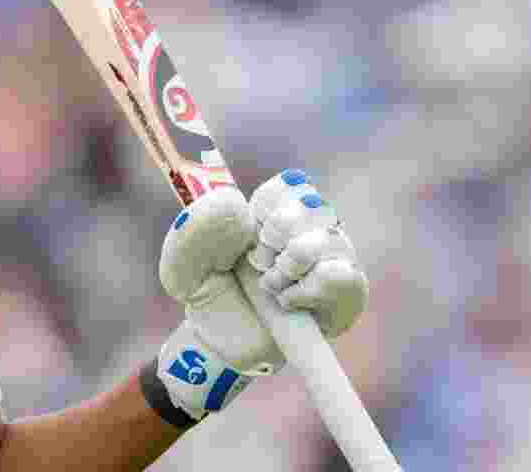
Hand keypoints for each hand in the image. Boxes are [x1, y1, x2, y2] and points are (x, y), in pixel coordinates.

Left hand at [153, 171, 366, 421]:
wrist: (223, 345)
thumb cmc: (207, 295)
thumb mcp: (183, 263)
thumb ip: (195, 229)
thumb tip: (233, 201)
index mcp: (271, 211)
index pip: (290, 184)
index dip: (267, 206)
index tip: (247, 232)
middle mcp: (308, 229)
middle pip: (312, 205)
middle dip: (276, 234)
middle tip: (256, 262)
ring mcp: (332, 259)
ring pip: (329, 239)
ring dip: (290, 265)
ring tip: (269, 287)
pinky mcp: (347, 294)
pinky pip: (343, 277)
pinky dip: (310, 290)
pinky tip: (288, 302)